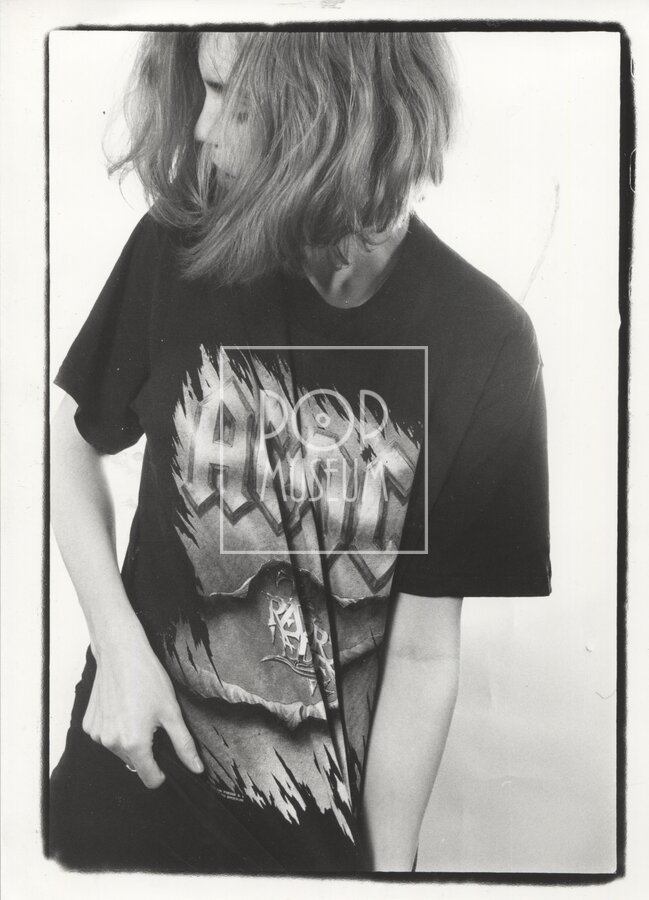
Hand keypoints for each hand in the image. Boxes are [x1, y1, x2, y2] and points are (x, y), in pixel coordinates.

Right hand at [82, 627, 204, 788]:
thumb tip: (196, 768)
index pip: (150, 779)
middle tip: (153, 722)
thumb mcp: (171, 711)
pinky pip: (107, 737)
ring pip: (120, 750)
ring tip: (138, 712)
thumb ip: (183, 744)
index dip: (162, 773)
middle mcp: (111, 743)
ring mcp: (97, 734)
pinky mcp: (88, 725)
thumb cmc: (146, 678)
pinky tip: (123, 709)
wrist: (121, 653)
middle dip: (147, 749)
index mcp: (134, 743)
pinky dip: (116, 729)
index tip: (167, 760)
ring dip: (130, 739)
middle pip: (135, 763)